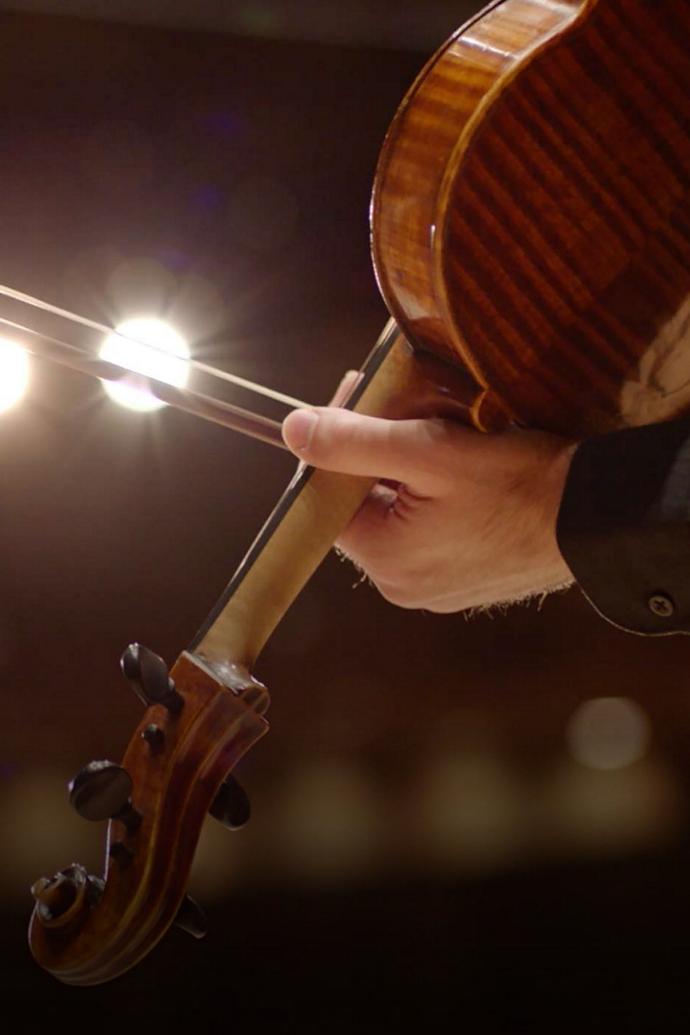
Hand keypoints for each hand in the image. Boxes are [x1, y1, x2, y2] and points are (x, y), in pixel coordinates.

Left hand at [282, 406, 575, 612]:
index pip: (331, 497)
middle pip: (367, 505)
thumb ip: (355, 441)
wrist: (599, 517)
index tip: (358, 400)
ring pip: (401, 515)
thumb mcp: (430, 452)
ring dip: (411, 472)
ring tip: (445, 433)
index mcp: (386, 559)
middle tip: (409, 408)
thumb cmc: (521, 485)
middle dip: (381, 455)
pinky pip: (432, 531)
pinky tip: (466, 468)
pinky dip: (438, 497)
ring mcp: (438, 587)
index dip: (340, 445)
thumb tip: (293, 429)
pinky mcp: (467, 580)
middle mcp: (404, 585)